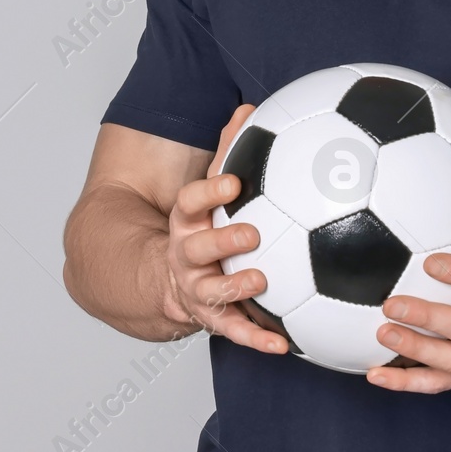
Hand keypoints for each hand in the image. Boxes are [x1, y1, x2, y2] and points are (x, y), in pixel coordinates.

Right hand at [163, 104, 287, 353]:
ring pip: (213, 290)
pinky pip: (234, 331)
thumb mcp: (208, 191)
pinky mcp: (213, 318)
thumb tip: (247, 107)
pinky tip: (283, 345)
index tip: (232, 183)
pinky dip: (256, 339)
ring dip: (237, 287)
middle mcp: (187, 255)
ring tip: (262, 283)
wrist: (168, 279)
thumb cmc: (203, 226)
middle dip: (222, 240)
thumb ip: (227, 151)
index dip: (209, 193)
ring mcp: (197, 289)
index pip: (189, 203)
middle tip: (252, 234)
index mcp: (186, 221)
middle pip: (198, 248)